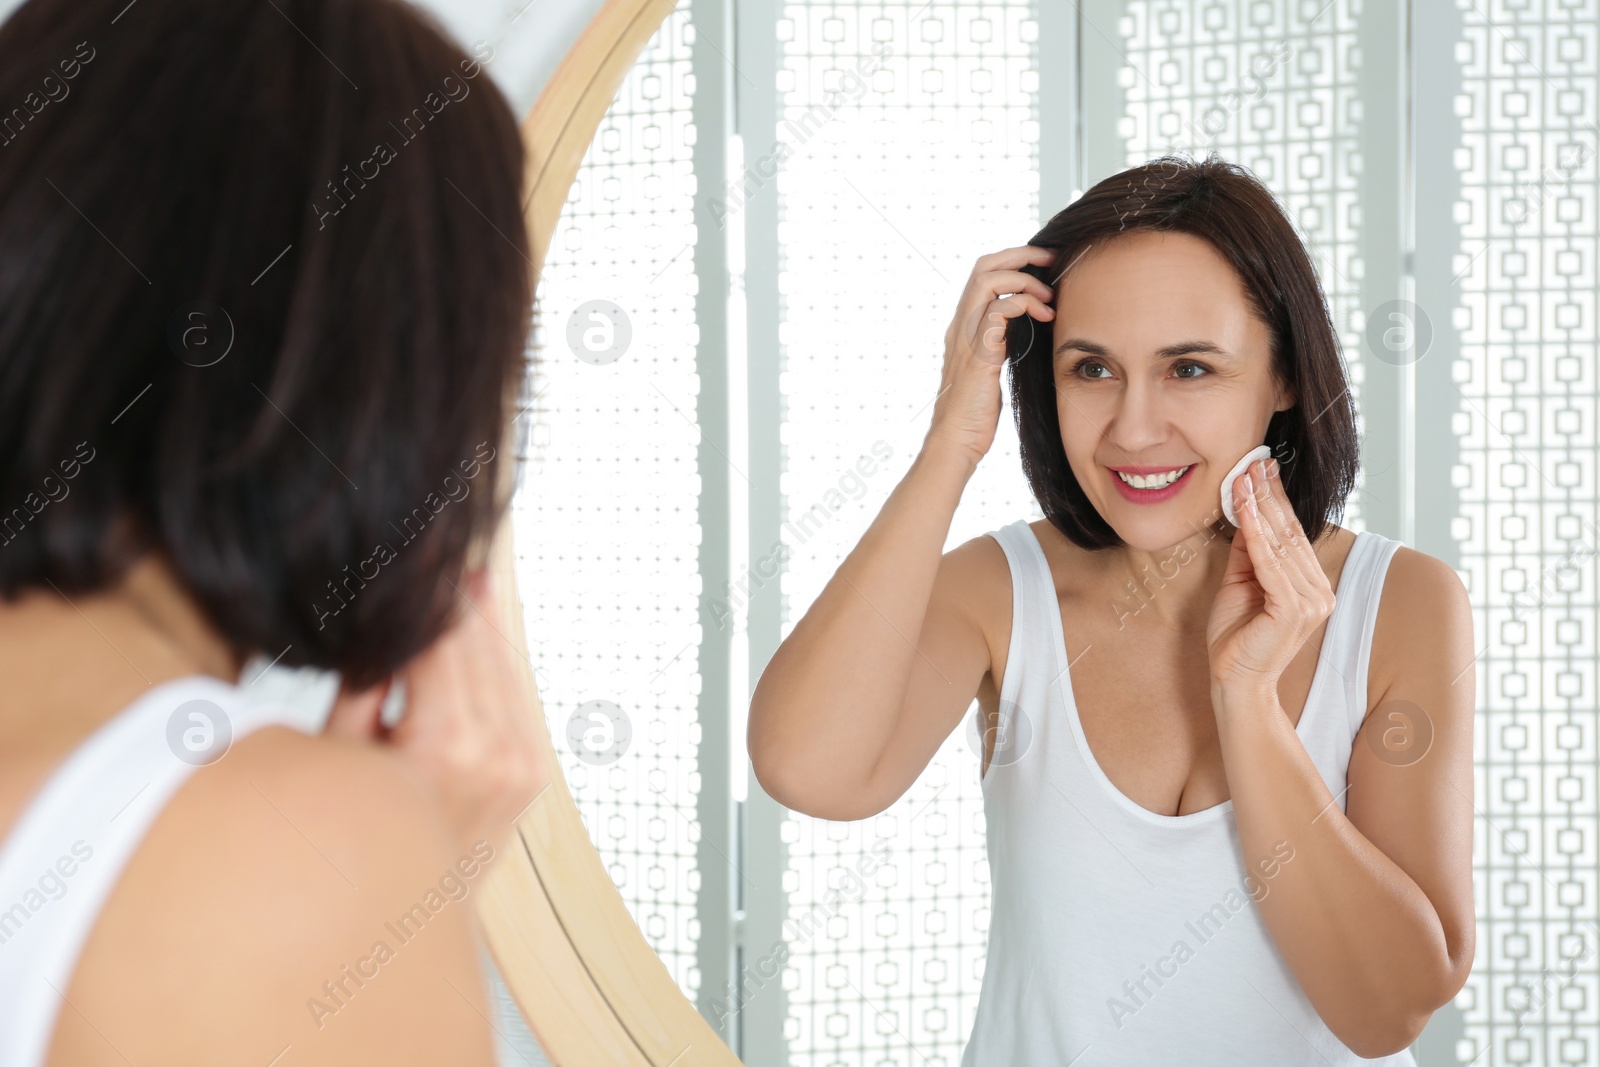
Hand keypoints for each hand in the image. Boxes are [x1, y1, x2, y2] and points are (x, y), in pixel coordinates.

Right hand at [323, 567, 551, 855]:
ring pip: (503, 666)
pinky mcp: (533, 774)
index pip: (441, 640)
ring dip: (481, 624)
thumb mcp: (340, 751)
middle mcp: (499, 753)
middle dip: (457, 599)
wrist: (398, 928)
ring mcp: (524, 765)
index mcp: (448, 744)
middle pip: (478, 646)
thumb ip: (368, 680)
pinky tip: (480, 628)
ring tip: (466, 576)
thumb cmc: (351, 838)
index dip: (429, 591)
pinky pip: (516, 696)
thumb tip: (392, 617)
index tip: (422, 547)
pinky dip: (497, 663)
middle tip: (446, 546)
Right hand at [924, 245, 1055, 464]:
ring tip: (1049, 297)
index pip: (984, 274)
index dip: (1014, 261)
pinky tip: (1044, 318)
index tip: (1044, 265)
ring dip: (1025, 281)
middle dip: (1022, 256)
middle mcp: (961, 325)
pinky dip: (1024, 304)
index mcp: (964, 326)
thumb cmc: (975, 414)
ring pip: (989, 281)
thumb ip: (1000, 343)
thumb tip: (1026, 328)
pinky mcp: (978, 353)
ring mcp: (966, 337)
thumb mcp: (990, 368)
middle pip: (984, 266)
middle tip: (1051, 261)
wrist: (956, 442)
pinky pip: (998, 311)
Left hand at [1205, 456, 1335, 703]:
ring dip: (1259, 508)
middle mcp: (1318, 591)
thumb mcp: (1240, 583)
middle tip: (1253, 462)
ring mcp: (1310, 601)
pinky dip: (1256, 535)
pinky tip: (1244, 511)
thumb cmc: (1236, 637)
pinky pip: (1271, 564)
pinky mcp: (1293, 610)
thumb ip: (1247, 552)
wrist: (1234, 681)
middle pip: (1289, 534)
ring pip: (1281, 544)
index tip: (1261, 469)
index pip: (1292, 534)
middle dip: (1268, 496)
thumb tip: (1246, 514)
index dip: (1276, 500)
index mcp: (1311, 585)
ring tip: (1243, 478)